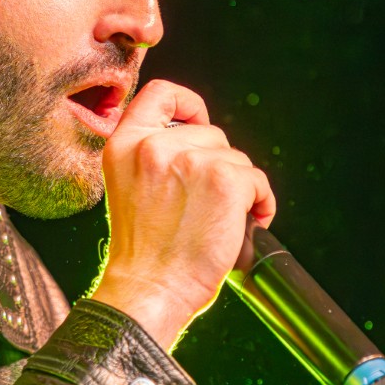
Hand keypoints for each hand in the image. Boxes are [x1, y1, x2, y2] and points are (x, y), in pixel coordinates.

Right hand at [88, 79, 276, 351]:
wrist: (148, 291)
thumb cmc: (142, 254)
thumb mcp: (128, 189)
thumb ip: (151, 158)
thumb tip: (193, 141)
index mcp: (124, 146)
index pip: (160, 94)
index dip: (188, 104)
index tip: (199, 121)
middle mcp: (155, 146)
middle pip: (210, 133)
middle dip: (218, 165)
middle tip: (209, 203)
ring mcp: (191, 160)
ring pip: (237, 159)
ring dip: (240, 188)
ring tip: (223, 220)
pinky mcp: (224, 180)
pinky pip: (256, 180)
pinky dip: (259, 203)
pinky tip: (245, 225)